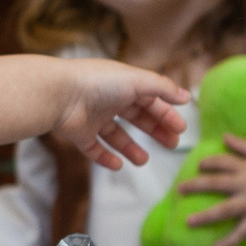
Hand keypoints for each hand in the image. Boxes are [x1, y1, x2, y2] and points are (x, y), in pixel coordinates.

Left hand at [47, 59, 189, 170]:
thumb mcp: (137, 81)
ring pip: (116, 135)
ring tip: (143, 161)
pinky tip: (118, 165)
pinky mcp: (78, 134)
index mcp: (122, 84)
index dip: (166, 113)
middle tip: (172, 144)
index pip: (150, 100)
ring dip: (130, 148)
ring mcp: (92, 118)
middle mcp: (108, 100)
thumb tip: (186, 97)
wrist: (59, 95)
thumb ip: (162, 88)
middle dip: (155, 130)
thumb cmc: (99, 83)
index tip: (181, 128)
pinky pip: (94, 149)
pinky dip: (105, 158)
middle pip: (137, 118)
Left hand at [179, 136, 245, 245]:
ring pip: (225, 211)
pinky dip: (229, 242)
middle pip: (217, 184)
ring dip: (206, 216)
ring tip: (188, 221)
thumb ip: (243, 145)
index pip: (223, 162)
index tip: (199, 166)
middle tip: (179, 190)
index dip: (209, 162)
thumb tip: (224, 136)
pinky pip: (241, 233)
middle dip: (196, 186)